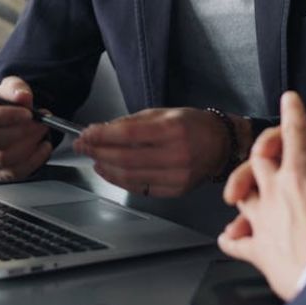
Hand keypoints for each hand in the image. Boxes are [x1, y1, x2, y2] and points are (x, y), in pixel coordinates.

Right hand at [0, 77, 51, 182]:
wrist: (5, 119)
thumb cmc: (2, 103)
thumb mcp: (9, 88)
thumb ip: (15, 88)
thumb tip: (22, 96)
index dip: (7, 116)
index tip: (28, 113)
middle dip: (22, 131)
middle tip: (40, 123)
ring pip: (4, 158)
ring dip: (29, 145)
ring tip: (42, 131)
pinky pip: (15, 172)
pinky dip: (34, 160)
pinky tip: (43, 146)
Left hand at [72, 107, 236, 196]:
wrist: (221, 144)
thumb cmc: (192, 125)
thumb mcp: (163, 113)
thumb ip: (132, 122)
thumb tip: (101, 130)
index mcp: (173, 129)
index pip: (128, 135)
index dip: (101, 135)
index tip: (85, 133)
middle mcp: (177, 154)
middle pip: (125, 158)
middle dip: (98, 152)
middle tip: (84, 146)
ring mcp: (177, 176)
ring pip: (130, 176)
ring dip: (106, 168)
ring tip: (95, 158)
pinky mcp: (176, 190)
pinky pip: (140, 188)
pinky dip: (120, 180)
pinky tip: (110, 171)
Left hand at [216, 92, 305, 300]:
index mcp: (301, 175)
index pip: (295, 133)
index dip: (293, 112)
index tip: (290, 98)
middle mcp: (275, 193)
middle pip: (260, 159)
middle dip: (266, 148)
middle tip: (272, 145)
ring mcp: (263, 222)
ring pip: (245, 195)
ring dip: (246, 187)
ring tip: (247, 187)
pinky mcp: (260, 250)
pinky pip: (238, 242)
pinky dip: (234, 238)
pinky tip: (230, 237)